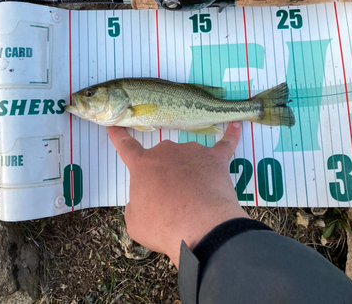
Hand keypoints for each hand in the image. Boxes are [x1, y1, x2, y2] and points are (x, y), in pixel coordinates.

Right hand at [106, 122, 248, 266]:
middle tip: (170, 200)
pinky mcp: (215, 158)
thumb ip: (136, 204)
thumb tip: (144, 200)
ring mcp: (192, 151)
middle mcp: (166, 151)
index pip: (125, 146)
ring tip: (195, 199)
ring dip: (188, 172)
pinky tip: (237, 125)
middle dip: (164, 175)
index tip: (114, 124)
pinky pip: (225, 143)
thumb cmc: (163, 226)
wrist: (200, 228)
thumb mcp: (135, 221)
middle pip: (162, 157)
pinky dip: (231, 134)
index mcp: (143, 165)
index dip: (119, 136)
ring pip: (188, 157)